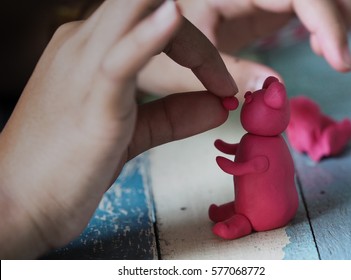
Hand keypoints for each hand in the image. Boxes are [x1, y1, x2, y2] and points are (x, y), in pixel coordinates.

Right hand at [0, 0, 236, 258]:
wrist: (19, 202)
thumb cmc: (66, 166)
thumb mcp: (130, 134)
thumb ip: (172, 117)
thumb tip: (216, 107)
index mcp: (89, 51)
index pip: (149, 21)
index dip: (195, 48)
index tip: (222, 84)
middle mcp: (83, 46)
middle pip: (148, 8)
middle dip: (198, 42)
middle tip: (225, 82)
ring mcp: (84, 67)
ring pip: (135, 14)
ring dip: (193, 42)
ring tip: (222, 78)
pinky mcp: (91, 99)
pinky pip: (122, 58)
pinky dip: (150, 37)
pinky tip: (174, 17)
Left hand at [138, 0, 350, 96]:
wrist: (135, 47)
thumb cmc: (148, 54)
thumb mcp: (183, 68)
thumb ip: (229, 73)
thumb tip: (276, 87)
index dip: (324, 21)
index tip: (339, 61)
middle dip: (336, 17)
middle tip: (339, 60)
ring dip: (333, 17)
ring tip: (330, 52)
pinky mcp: (255, 9)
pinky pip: (300, 6)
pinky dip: (321, 23)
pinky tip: (319, 45)